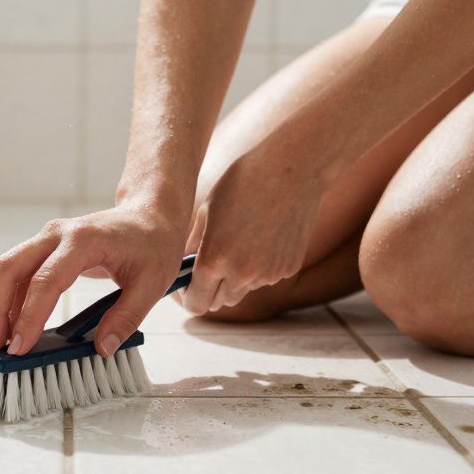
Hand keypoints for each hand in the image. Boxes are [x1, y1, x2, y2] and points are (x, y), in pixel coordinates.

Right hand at [0, 203, 186, 356]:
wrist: (149, 215)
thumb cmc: (152, 245)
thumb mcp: (151, 284)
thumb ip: (126, 317)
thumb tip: (102, 348)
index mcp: (83, 241)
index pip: (45, 281)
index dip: (29, 316)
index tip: (20, 346)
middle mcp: (56, 234)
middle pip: (8, 268)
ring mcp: (46, 239)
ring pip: (4, 268)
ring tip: (1, 339)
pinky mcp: (43, 247)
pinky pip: (13, 270)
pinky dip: (6, 297)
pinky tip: (12, 323)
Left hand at [181, 140, 327, 314]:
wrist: (292, 170)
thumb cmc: (242, 182)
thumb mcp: (206, 211)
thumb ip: (192, 246)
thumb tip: (181, 268)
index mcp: (215, 260)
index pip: (196, 303)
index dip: (189, 296)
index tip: (188, 283)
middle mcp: (242, 274)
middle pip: (219, 302)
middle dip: (212, 289)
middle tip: (211, 264)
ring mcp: (269, 274)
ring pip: (244, 290)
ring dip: (236, 278)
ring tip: (240, 243)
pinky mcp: (289, 268)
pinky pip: (266, 278)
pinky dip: (261, 267)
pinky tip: (263, 237)